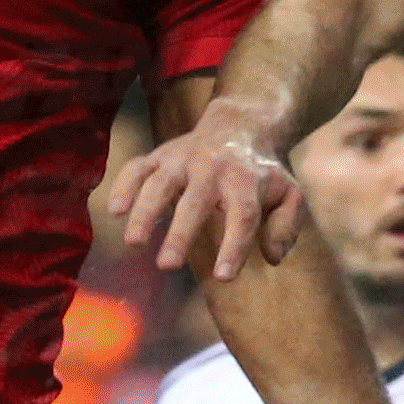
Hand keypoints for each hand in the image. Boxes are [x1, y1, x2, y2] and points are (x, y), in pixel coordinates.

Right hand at [99, 100, 302, 278]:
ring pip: (160, 183)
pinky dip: (124, 185)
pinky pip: (138, 167)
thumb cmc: (262, 173)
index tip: (223, 277)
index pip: (243, 216)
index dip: (234, 246)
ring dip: (146, 211)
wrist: (240, 125)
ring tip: (134, 243)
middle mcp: (213, 168)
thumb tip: (272, 257)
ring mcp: (183, 158)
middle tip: (167, 266)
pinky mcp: (160, 154)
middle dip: (180, 233)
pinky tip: (115, 210)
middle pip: (196, 201)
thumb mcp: (289, 194)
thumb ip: (286, 226)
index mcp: (247, 181)